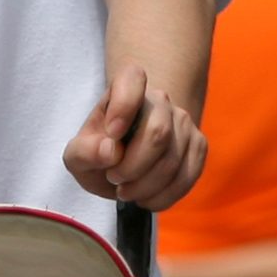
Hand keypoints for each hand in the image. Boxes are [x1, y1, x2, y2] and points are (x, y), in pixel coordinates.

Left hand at [67, 64, 207, 208]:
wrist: (127, 160)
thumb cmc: (100, 151)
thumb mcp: (78, 155)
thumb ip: (84, 152)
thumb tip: (110, 151)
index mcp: (126, 87)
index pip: (133, 78)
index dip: (124, 105)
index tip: (111, 133)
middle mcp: (160, 99)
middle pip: (159, 133)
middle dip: (133, 167)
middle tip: (114, 179)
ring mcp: (184, 122)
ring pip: (173, 161)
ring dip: (145, 187)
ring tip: (127, 192)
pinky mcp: (198, 146)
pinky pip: (187, 176)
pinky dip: (164, 196)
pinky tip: (147, 198)